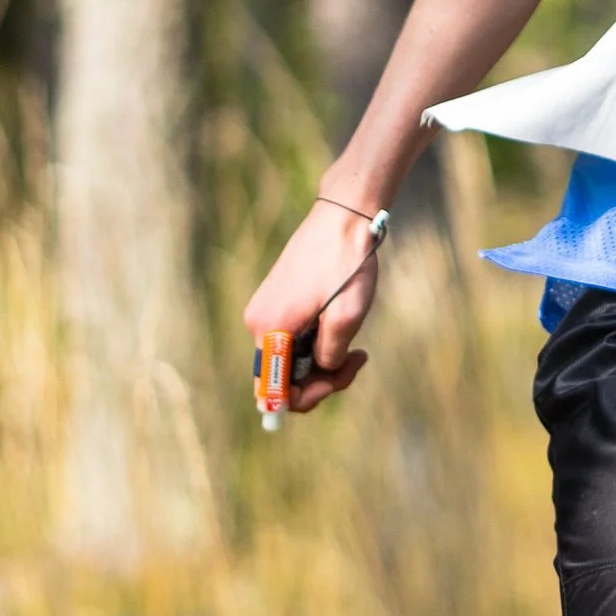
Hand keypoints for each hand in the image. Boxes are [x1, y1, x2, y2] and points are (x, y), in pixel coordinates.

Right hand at [242, 197, 385, 413]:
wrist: (342, 216)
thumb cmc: (347, 263)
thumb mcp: (348, 316)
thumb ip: (330, 355)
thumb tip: (320, 369)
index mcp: (270, 329)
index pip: (271, 391)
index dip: (304, 398)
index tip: (334, 383)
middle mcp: (258, 323)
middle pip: (283, 376)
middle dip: (320, 378)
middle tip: (356, 361)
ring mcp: (265, 311)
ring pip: (291, 358)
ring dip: (323, 361)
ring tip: (357, 348)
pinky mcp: (277, 302)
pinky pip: (293, 340)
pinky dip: (317, 343)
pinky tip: (342, 329)